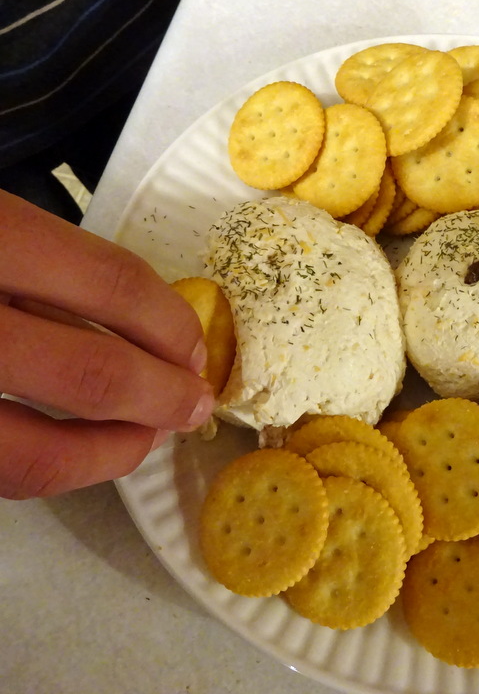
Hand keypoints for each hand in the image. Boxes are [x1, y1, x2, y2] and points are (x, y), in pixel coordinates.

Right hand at [0, 191, 213, 498]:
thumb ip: (41, 262)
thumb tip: (143, 322)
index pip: (110, 284)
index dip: (169, 323)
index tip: (194, 346)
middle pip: (88, 374)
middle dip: (160, 397)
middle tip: (193, 404)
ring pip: (32, 456)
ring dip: (110, 454)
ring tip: (145, 439)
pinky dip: (44, 468)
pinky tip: (73, 448)